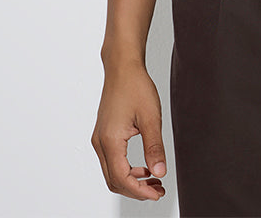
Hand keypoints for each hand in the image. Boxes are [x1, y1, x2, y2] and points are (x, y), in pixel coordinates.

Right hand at [91, 58, 166, 201]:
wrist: (122, 67)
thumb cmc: (135, 86)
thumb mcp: (150, 118)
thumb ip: (154, 147)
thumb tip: (160, 172)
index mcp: (110, 140)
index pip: (122, 179)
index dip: (140, 191)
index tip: (157, 193)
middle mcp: (100, 143)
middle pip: (114, 180)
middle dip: (136, 190)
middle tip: (158, 190)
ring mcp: (99, 139)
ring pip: (112, 172)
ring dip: (132, 181)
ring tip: (154, 180)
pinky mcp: (103, 134)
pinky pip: (111, 161)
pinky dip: (126, 169)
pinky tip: (144, 166)